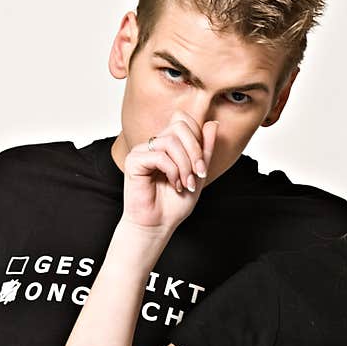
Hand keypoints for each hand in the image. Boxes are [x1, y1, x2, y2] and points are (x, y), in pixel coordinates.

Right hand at [120, 111, 218, 232]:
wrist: (158, 224)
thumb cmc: (175, 203)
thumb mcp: (198, 173)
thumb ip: (205, 149)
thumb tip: (213, 123)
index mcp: (168, 144)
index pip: (184, 121)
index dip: (198, 138)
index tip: (202, 165)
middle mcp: (154, 144)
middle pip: (179, 126)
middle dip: (195, 150)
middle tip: (199, 174)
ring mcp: (142, 150)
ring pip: (171, 141)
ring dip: (185, 165)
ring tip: (186, 183)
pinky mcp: (133, 161)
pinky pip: (159, 156)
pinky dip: (172, 171)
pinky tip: (174, 185)